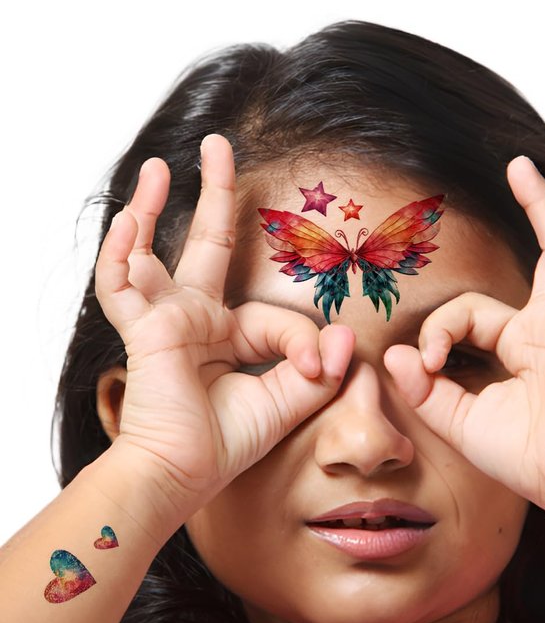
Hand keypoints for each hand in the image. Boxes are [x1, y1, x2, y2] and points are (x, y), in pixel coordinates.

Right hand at [95, 134, 352, 509]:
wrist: (183, 476)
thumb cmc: (228, 442)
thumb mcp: (287, 399)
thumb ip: (317, 368)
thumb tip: (346, 336)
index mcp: (226, 332)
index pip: (274, 315)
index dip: (304, 340)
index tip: (320, 365)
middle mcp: (193, 316)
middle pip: (205, 241)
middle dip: (214, 191)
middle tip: (218, 146)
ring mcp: (164, 317)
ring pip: (150, 251)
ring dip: (152, 206)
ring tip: (162, 166)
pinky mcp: (141, 329)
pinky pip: (121, 284)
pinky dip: (121, 251)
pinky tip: (132, 216)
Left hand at [384, 156, 544, 520]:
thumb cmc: (519, 455)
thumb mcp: (458, 419)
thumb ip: (425, 387)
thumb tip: (396, 353)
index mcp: (516, 340)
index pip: (468, 309)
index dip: (441, 331)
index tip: (432, 364)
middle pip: (544, 253)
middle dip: (535, 206)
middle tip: (519, 166)